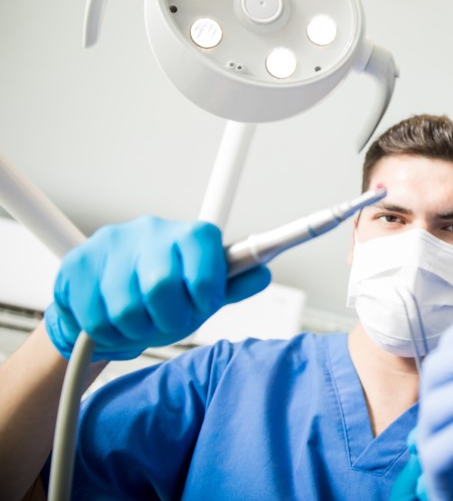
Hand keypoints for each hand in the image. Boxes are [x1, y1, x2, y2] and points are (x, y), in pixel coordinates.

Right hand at [44, 216, 270, 359]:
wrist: (108, 293)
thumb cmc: (165, 293)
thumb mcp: (205, 291)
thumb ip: (234, 284)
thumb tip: (262, 274)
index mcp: (191, 234)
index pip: (206, 268)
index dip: (204, 299)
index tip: (200, 307)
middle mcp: (152, 231)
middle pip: (161, 288)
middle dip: (168, 320)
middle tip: (168, 322)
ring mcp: (111, 244)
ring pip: (126, 308)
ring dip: (136, 330)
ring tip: (140, 324)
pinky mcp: (77, 264)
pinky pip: (93, 317)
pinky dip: (107, 334)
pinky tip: (113, 324)